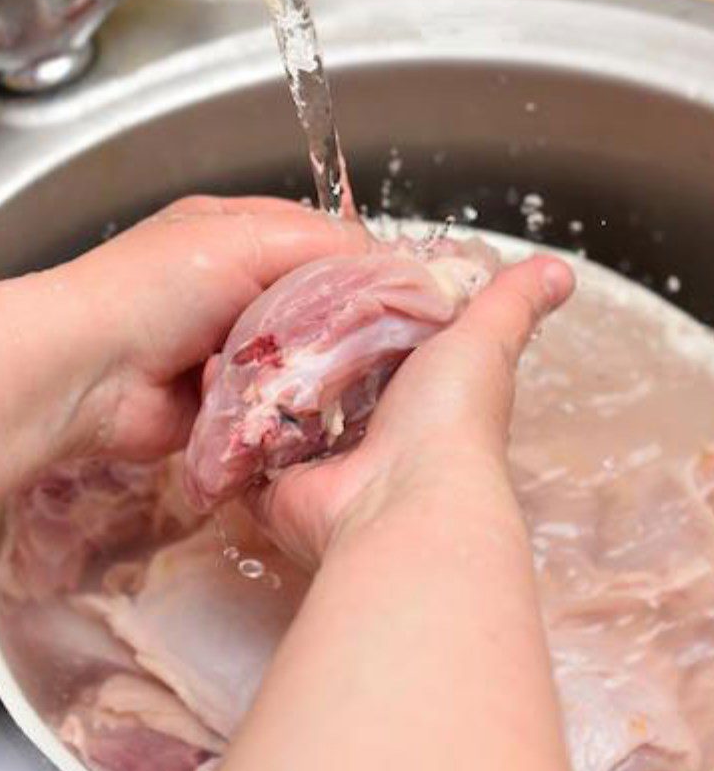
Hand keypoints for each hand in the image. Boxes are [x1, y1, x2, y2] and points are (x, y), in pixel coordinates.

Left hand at [61, 196, 370, 459]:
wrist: (90, 373)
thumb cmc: (157, 289)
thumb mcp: (244, 238)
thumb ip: (321, 243)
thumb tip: (386, 263)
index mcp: (241, 236)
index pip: (321, 242)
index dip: (358, 264)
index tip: (396, 292)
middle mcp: (241, 289)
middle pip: (317, 303)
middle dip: (339, 321)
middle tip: (375, 342)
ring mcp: (236, 348)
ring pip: (305, 356)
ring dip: (313, 366)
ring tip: (336, 374)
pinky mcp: (232, 400)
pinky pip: (281, 401)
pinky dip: (290, 403)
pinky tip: (305, 405)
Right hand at [253, 255, 574, 566]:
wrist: (404, 499)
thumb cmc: (448, 420)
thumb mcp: (481, 342)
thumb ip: (510, 303)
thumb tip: (560, 271)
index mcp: (408, 395)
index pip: (369, 344)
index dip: (349, 312)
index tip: (320, 274)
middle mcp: (362, 429)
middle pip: (319, 377)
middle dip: (293, 344)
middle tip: (261, 300)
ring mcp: (317, 459)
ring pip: (276, 411)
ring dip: (254, 378)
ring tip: (228, 331)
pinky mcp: (277, 483)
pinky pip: (243, 447)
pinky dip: (226, 417)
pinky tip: (210, 375)